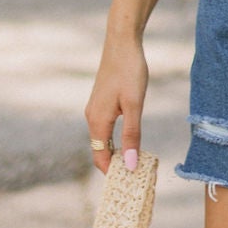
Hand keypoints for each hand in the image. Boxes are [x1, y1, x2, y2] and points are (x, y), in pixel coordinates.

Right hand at [85, 33, 148, 176]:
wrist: (122, 42)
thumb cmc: (130, 71)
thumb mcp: (135, 106)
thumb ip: (132, 135)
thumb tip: (130, 165)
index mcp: (98, 120)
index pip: (100, 157)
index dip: (112, 173)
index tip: (128, 184)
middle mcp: (92, 117)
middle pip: (100, 150)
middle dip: (115, 165)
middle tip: (135, 176)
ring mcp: (95, 109)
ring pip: (103, 139)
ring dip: (116, 152)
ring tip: (135, 162)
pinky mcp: (102, 102)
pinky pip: (105, 128)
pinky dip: (116, 139)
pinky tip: (130, 141)